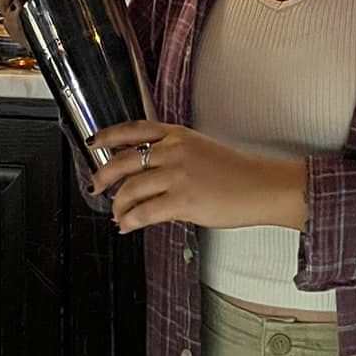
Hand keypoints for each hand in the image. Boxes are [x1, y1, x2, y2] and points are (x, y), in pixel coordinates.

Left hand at [93, 121, 307, 235]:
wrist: (261, 186)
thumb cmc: (237, 172)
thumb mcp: (201, 150)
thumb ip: (173, 156)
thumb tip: (147, 175)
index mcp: (178, 134)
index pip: (135, 129)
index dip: (109, 135)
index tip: (93, 142)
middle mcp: (174, 150)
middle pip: (125, 160)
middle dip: (104, 175)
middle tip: (96, 186)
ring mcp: (177, 175)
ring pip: (131, 189)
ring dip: (118, 205)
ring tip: (117, 214)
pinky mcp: (182, 201)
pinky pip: (144, 212)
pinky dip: (130, 221)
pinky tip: (127, 225)